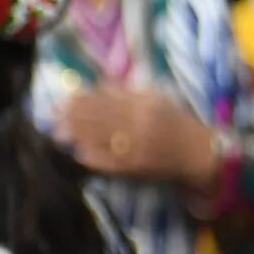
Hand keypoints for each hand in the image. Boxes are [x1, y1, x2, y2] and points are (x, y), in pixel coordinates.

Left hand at [61, 88, 219, 195]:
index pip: (106, 101)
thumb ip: (128, 93)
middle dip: (74, 117)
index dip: (83, 100)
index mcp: (144, 106)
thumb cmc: (177, 123)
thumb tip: (98, 86)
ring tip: (58, 131)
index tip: (66, 98)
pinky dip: (91, 156)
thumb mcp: (157, 100)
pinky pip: (106, 161)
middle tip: (54, 115)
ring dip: (77, 135)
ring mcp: (134, 148)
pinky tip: (78, 152)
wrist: (199, 153)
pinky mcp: (133, 167)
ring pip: (98, 139)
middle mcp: (138, 125)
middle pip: (98, 119)